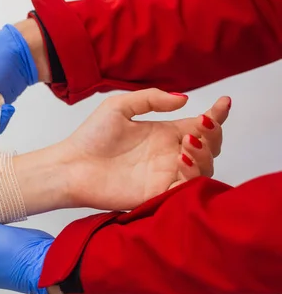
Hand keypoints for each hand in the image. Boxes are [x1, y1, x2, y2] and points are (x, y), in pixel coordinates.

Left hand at [57, 88, 229, 209]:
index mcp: (164, 134)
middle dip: (214, 137)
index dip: (216, 115)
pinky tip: (180, 161)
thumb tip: (184, 100)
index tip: (223, 102)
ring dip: (204, 156)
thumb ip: (151, 99)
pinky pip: (186, 189)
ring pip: (204, 169)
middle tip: (199, 130)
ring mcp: (164, 176)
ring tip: (187, 146)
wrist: (71, 166)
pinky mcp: (157, 194)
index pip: (200, 126)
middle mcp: (169, 155)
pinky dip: (191, 176)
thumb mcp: (119, 107)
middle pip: (209, 148)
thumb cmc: (90, 137)